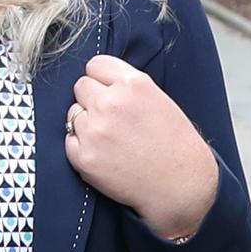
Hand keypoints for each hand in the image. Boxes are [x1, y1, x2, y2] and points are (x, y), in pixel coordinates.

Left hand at [64, 55, 218, 239]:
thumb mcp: (158, 99)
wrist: (181, 187)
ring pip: (73, 113)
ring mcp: (95, 130)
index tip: (109, 91)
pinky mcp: (83, 156)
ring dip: (86, 122)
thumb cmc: (174, 144)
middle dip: (92, 99)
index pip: (95, 65)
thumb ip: (126, 85)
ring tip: (112, 138)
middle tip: (112, 118)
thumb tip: (96, 79)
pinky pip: (69, 139)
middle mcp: (111, 103)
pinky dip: (81, 146)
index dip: (102, 79)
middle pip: (80, 86)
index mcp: (133, 84)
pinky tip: (105, 154)